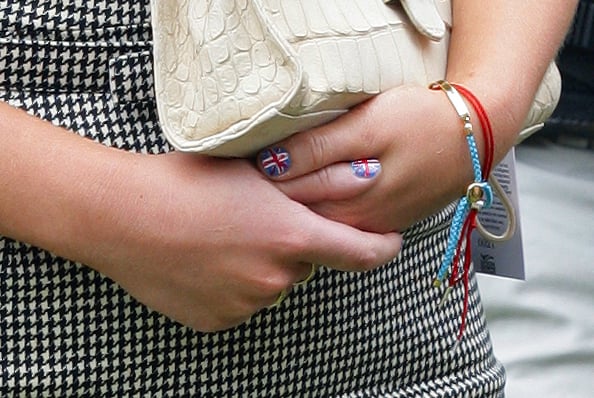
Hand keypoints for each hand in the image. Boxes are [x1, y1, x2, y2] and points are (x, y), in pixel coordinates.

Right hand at [65, 151, 401, 331]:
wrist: (121, 215)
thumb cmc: (186, 182)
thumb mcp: (254, 171)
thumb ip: (312, 184)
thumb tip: (363, 179)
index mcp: (290, 238)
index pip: (360, 253)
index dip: (381, 248)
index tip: (389, 243)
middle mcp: (275, 279)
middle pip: (305, 265)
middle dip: (293, 247)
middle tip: (256, 221)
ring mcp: (246, 304)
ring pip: (271, 285)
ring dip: (260, 266)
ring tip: (221, 238)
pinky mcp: (218, 320)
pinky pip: (241, 302)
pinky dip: (233, 285)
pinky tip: (204, 260)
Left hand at [257, 85, 492, 232]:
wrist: (475, 135)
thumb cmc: (421, 123)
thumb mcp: (368, 126)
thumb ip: (319, 148)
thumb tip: (271, 164)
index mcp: (345, 203)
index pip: (285, 197)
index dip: (260, 179)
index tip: (242, 163)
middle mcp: (354, 222)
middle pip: (298, 212)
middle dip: (272, 195)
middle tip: (248, 172)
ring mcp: (370, 223)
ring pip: (318, 217)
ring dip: (295, 200)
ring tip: (275, 178)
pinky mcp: (383, 218)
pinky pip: (341, 217)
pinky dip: (321, 203)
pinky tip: (311, 189)